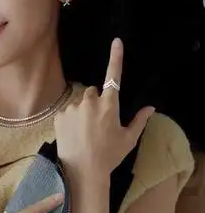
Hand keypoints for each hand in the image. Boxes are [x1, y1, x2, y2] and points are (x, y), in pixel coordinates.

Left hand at [54, 38, 154, 179]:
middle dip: (96, 102)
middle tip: (99, 124)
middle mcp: (90, 101)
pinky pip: (68, 112)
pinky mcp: (60, 115)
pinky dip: (70, 120)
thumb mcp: (128, 139)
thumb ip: (139, 121)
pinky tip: (74, 136)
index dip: (115, 58)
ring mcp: (73, 107)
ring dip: (83, 112)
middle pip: (94, 93)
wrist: (82, 171)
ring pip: (80, 104)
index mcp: (109, 105)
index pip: (114, 77)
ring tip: (85, 133)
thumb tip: (151, 108)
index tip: (116, 41)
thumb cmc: (109, 155)